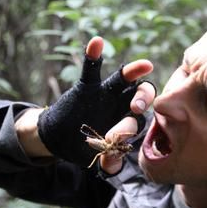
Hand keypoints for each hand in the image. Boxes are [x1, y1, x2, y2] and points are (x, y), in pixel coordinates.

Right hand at [37, 36, 155, 166]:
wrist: (61, 137)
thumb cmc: (86, 147)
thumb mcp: (98, 157)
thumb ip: (108, 161)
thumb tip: (112, 166)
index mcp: (129, 120)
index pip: (142, 118)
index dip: (138, 123)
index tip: (126, 132)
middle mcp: (122, 104)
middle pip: (141, 94)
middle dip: (144, 98)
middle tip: (136, 107)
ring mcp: (106, 93)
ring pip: (123, 78)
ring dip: (133, 72)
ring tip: (144, 66)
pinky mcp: (87, 86)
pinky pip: (91, 68)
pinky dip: (93, 55)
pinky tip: (97, 41)